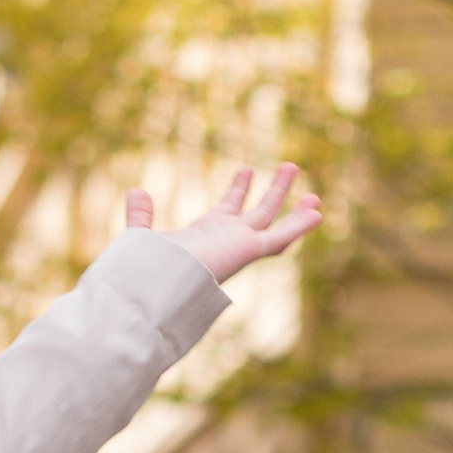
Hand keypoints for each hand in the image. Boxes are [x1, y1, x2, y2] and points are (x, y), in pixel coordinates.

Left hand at [122, 162, 322, 284]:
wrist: (159, 286)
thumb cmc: (150, 269)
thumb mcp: (144, 235)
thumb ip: (141, 216)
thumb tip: (135, 191)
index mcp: (206, 237)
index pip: (227, 210)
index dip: (237, 190)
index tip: (245, 171)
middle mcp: (227, 241)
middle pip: (257, 212)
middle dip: (273, 190)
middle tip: (288, 166)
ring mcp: (240, 246)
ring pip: (270, 218)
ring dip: (284, 194)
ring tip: (300, 173)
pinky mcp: (249, 251)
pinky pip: (280, 237)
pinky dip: (298, 225)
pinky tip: (317, 213)